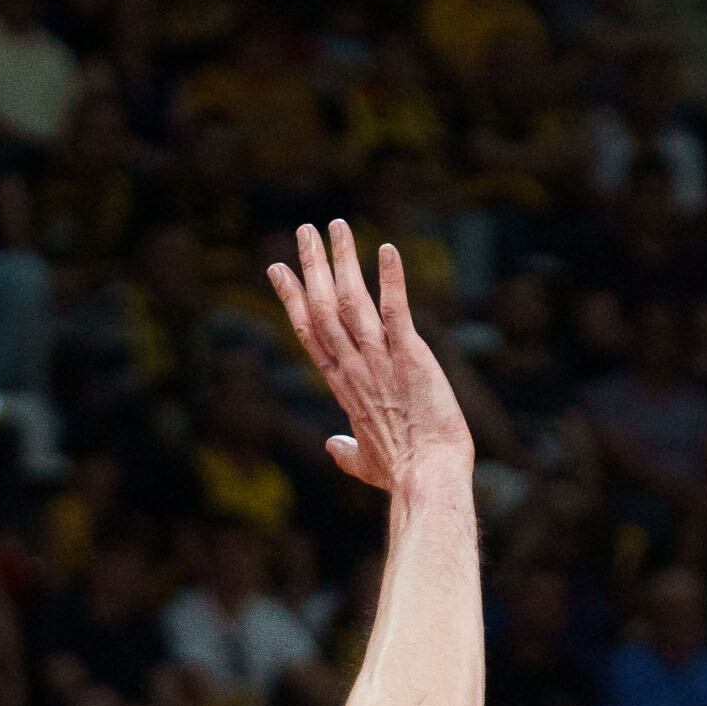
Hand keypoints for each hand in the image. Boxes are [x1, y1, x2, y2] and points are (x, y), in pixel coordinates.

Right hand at [268, 219, 469, 494]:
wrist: (428, 479)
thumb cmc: (401, 473)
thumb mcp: (365, 463)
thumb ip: (345, 451)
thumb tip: (332, 447)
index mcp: (343, 385)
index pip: (311, 332)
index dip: (293, 298)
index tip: (278, 270)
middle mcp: (355, 366)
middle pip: (324, 308)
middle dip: (312, 266)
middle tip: (304, 231)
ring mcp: (381, 360)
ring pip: (352, 302)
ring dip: (343, 261)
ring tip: (335, 226)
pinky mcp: (411, 357)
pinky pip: (396, 311)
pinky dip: (391, 280)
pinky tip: (386, 250)